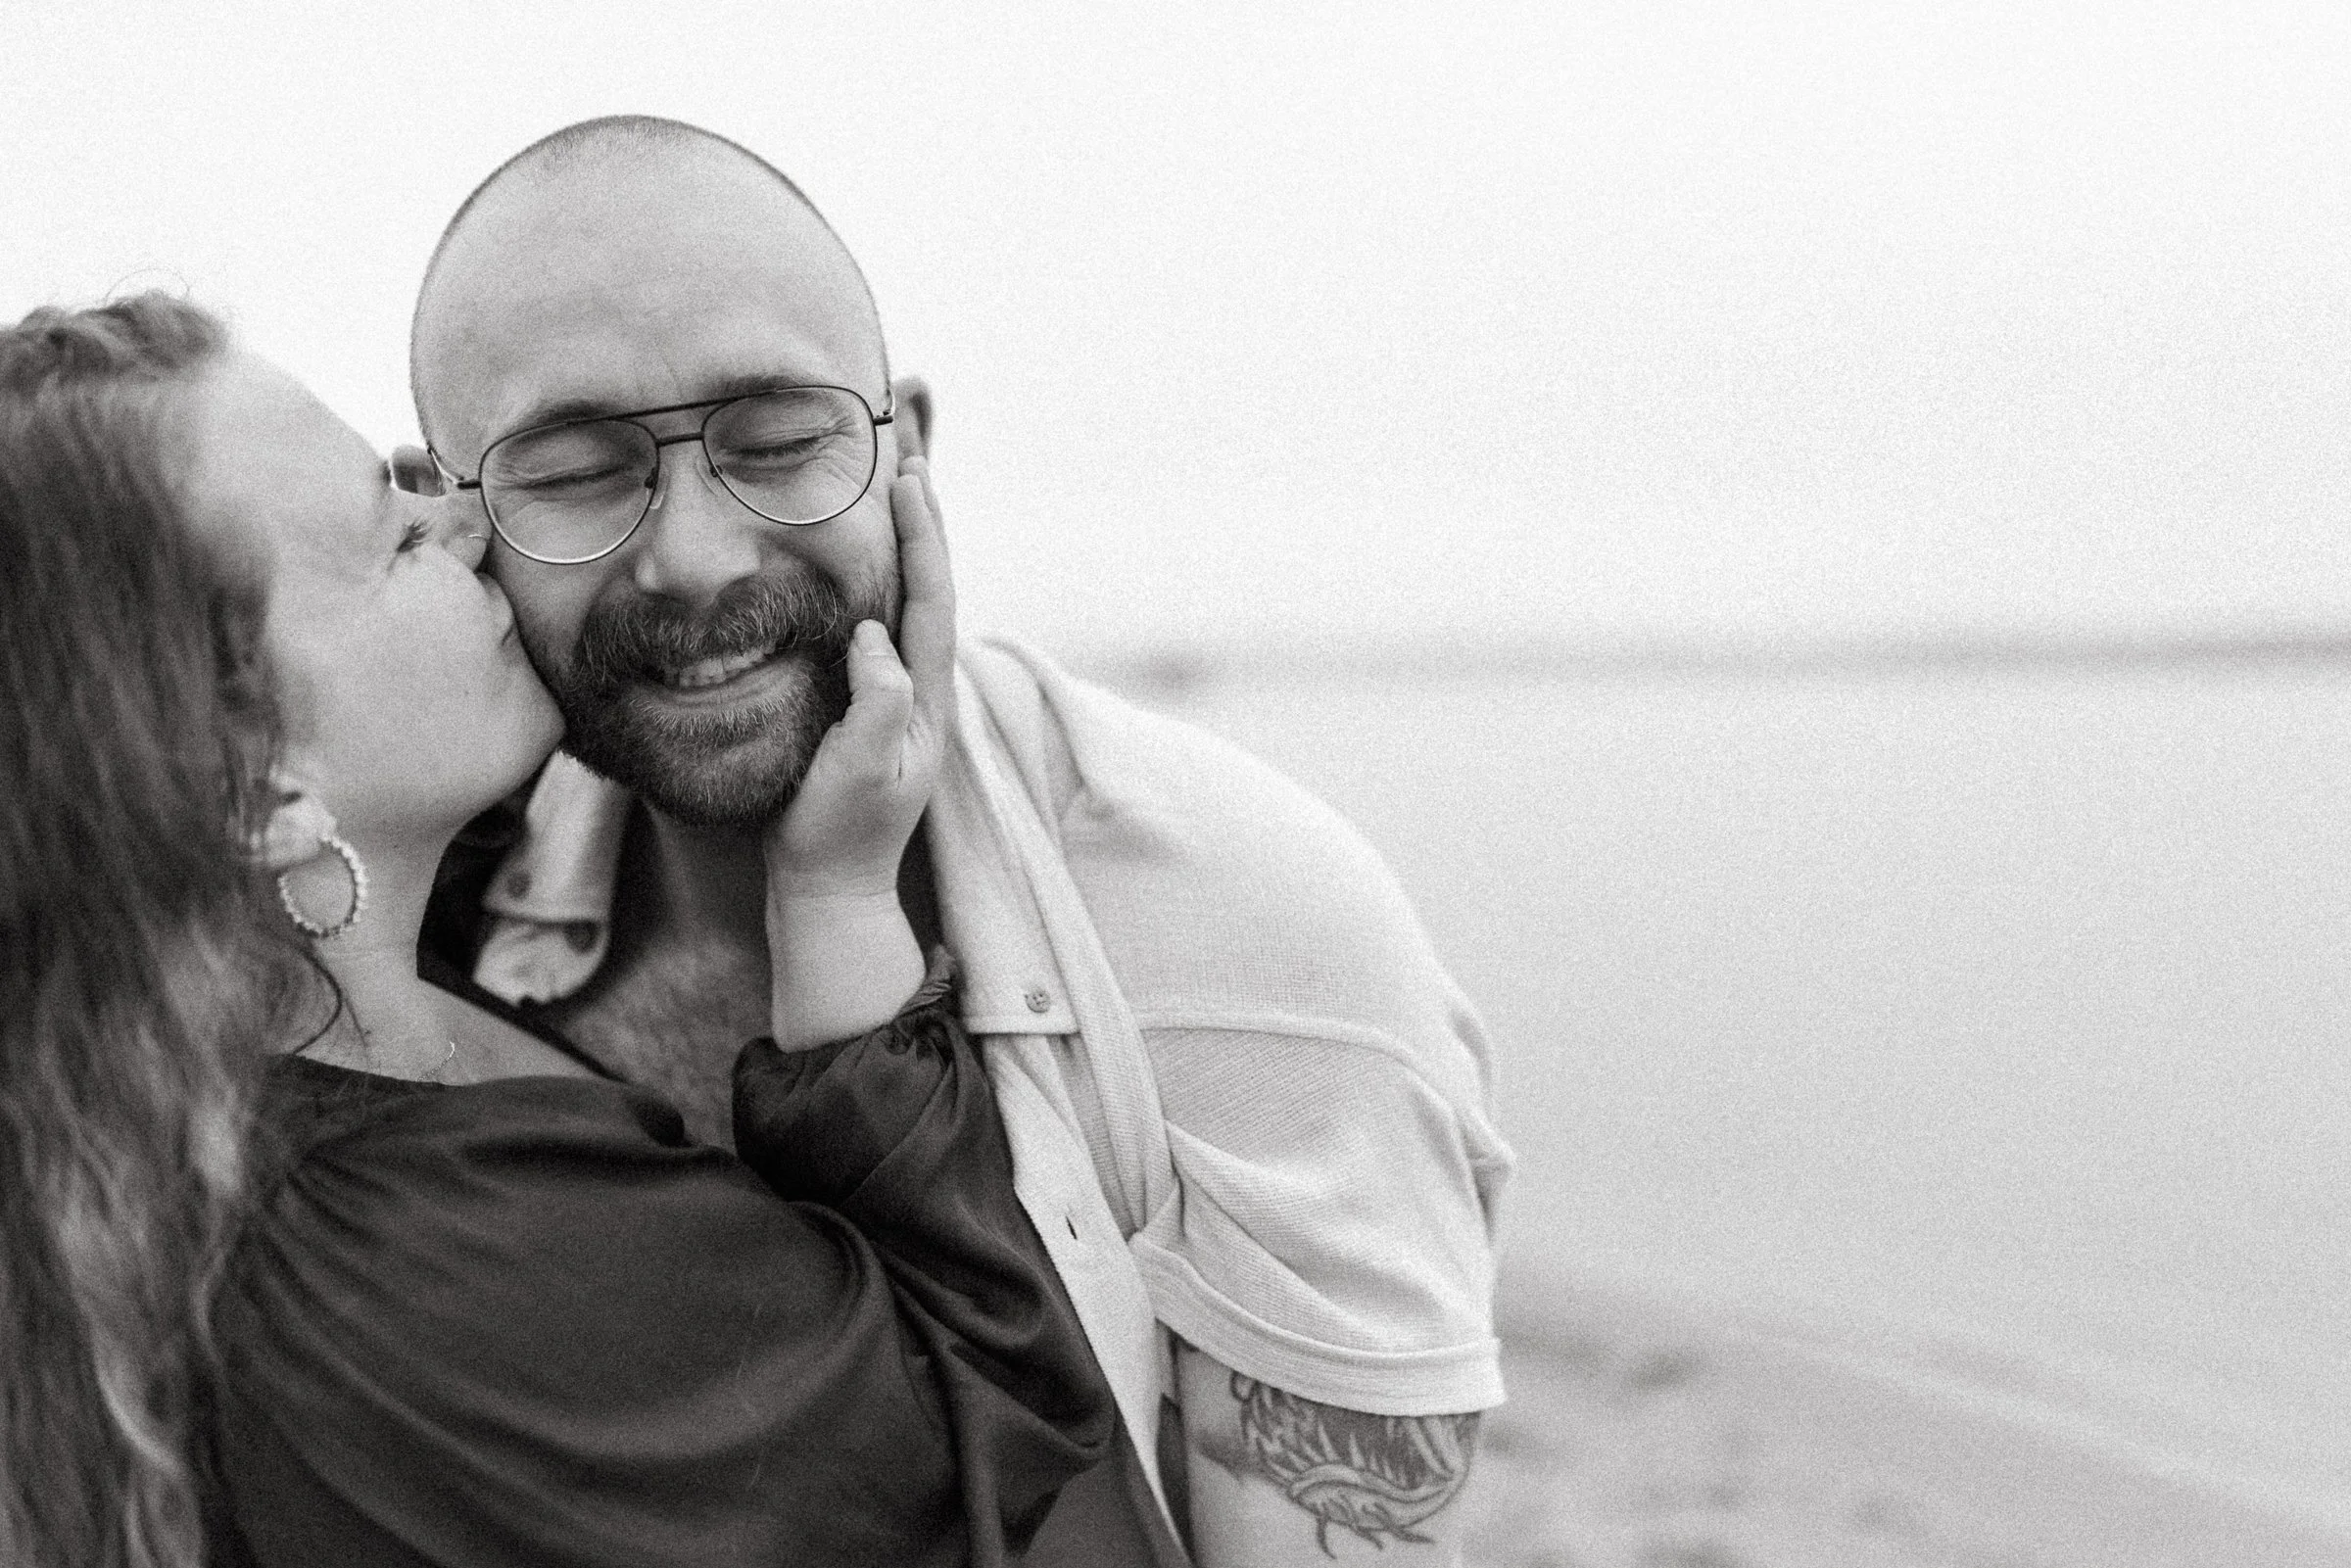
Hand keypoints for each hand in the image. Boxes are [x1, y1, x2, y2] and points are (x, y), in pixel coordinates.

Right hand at [761, 457, 955, 1046]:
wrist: (826, 891)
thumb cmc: (839, 836)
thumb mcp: (862, 774)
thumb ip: (878, 706)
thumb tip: (873, 636)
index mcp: (926, 699)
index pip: (931, 599)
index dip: (924, 538)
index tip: (912, 478)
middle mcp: (918, 689)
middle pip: (927, 585)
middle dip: (922, 519)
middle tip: (911, 449)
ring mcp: (893, 698)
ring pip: (902, 600)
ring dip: (900, 540)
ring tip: (890, 480)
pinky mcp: (863, 707)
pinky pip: (873, 625)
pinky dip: (869, 578)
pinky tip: (850, 557)